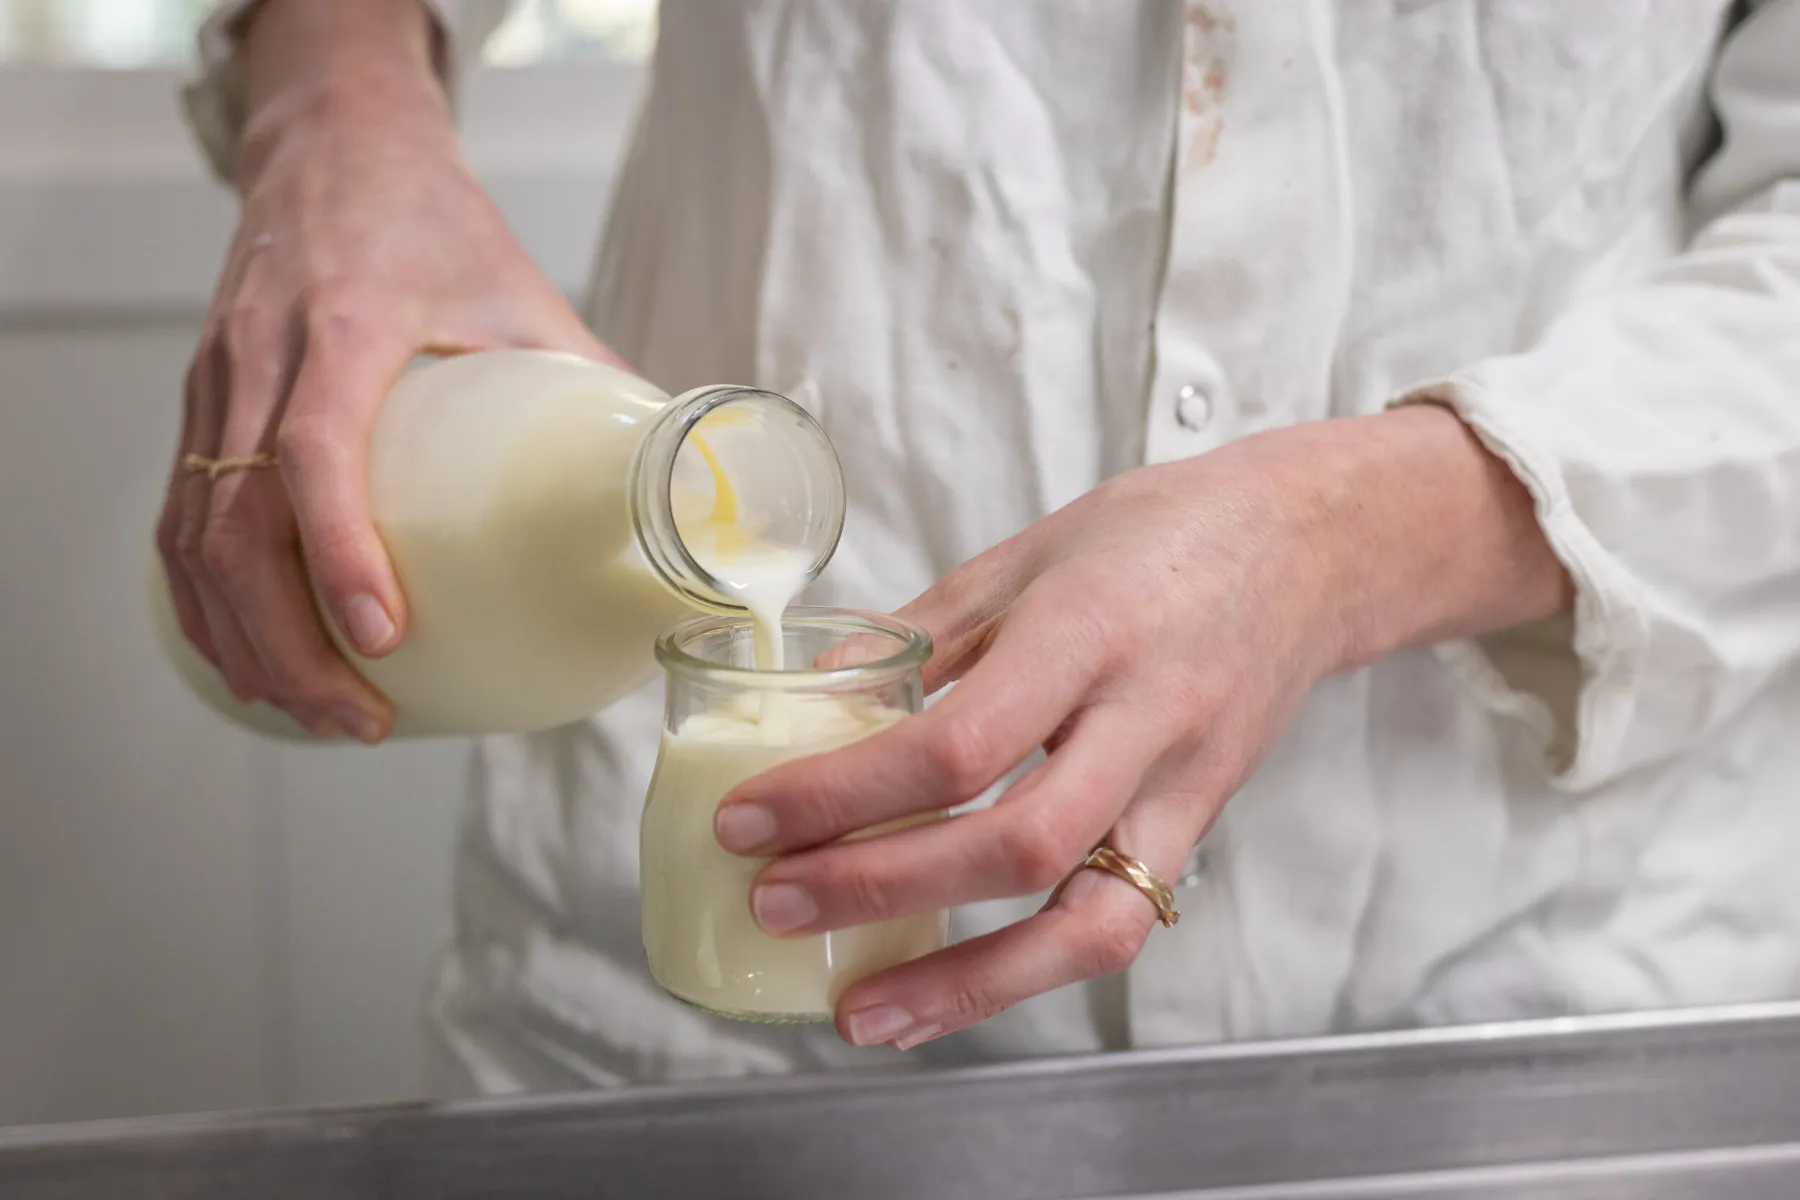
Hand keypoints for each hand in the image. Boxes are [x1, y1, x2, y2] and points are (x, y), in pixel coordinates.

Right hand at [157, 11, 620, 741]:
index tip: (383, 638)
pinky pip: (179, 520)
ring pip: (192, 535)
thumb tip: (673, 489)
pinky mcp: (200, 405)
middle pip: (235, 523)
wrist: (333, 143)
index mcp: (345, 320)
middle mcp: (262, 353)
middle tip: (360, 718)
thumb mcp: (521, 287)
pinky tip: (255, 661)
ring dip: (246, 642)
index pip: (315, 448)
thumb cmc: (433, 218)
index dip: (341, 552)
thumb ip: (591, 381)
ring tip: (319, 714)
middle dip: (289, 643)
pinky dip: (208, 605)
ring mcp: (216, 381)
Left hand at [715, 406, 1571, 1049]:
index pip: (958, 743)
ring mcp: (1186, 783)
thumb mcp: (1025, 556)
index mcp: (1089, 629)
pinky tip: (950, 989)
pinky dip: (1028, 970)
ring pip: (1089, 919)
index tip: (751, 818)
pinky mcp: (1203, 826)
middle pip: (1014, 843)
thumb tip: (812, 705)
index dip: (843, 796)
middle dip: (880, 889)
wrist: (1311, 548)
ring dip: (966, 983)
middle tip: (776, 902)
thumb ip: (921, 636)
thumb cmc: (1161, 534)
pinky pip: (1118, 919)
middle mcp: (1147, 717)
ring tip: (863, 1010)